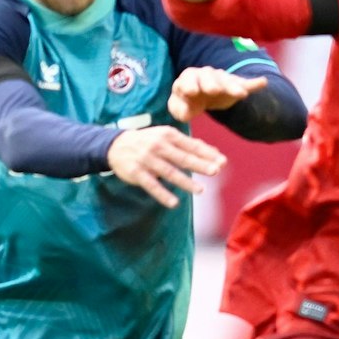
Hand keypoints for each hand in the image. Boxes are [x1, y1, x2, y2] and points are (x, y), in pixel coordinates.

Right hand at [106, 125, 226, 208]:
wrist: (115, 145)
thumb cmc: (148, 141)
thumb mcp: (167, 137)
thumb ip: (190, 144)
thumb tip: (214, 153)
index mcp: (168, 135)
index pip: (192, 146)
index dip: (207, 154)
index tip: (223, 162)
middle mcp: (158, 146)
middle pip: (182, 158)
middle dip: (200, 165)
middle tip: (215, 171)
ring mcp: (147, 160)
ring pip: (169, 172)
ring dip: (185, 182)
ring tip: (201, 190)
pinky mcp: (136, 173)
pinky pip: (151, 185)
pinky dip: (163, 194)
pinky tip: (174, 203)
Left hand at [168, 66, 266, 123]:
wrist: (203, 96)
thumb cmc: (188, 102)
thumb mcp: (180, 108)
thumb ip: (179, 110)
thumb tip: (185, 114)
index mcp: (189, 77)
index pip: (188, 78)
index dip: (189, 84)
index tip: (191, 92)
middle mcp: (206, 75)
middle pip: (208, 77)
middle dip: (211, 83)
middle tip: (214, 90)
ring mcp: (222, 79)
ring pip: (228, 80)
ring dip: (234, 86)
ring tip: (241, 93)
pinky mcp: (235, 85)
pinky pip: (245, 83)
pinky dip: (254, 83)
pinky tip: (263, 82)